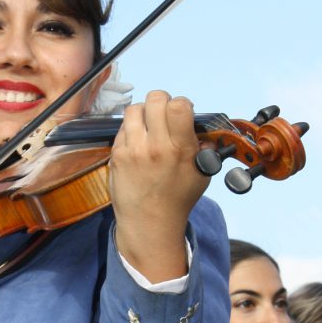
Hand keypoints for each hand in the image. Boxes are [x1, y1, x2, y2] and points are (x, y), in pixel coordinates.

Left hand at [110, 90, 207, 282]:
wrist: (149, 223)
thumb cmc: (177, 198)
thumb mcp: (202, 173)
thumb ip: (204, 148)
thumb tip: (202, 129)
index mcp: (180, 149)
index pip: (178, 105)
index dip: (180, 104)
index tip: (180, 114)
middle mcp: (155, 146)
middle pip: (155, 99)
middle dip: (161, 103)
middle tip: (162, 117)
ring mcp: (133, 150)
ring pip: (134, 109)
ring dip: (143, 113)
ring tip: (148, 127)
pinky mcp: (116, 155)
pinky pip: (122, 128)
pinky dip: (130, 130)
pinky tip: (137, 143)